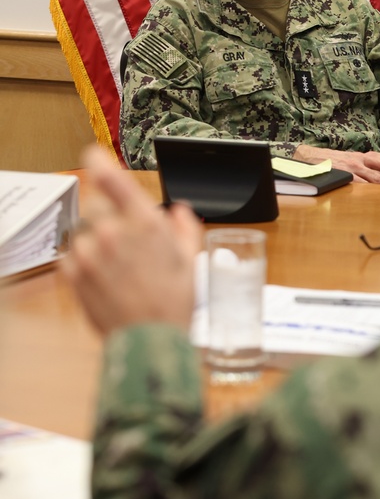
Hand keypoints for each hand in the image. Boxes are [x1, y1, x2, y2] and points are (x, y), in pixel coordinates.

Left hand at [62, 148, 201, 334]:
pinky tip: (103, 276)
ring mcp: (89, 252)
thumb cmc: (173, 304)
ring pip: (82, 228)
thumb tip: (179, 211)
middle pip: (94, 203)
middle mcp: (113, 232)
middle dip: (107, 216)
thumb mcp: (189, 261)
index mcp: (144, 223)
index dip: (98, 161)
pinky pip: (71, 253)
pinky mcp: (73, 272)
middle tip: (123, 241)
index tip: (93, 157)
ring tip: (115, 264)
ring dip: (94, 239)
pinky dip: (83, 260)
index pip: (110, 176)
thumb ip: (184, 228)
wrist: (149, 341)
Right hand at [293, 144, 379, 184]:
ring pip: (373, 175)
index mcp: (361, 156)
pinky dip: (370, 188)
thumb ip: (362, 166)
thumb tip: (375, 175)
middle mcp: (359, 160)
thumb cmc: (331, 162)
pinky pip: (360, 182)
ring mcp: (352, 167)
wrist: (312, 158)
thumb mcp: (350, 160)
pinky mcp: (345, 175)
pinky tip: (377, 193)